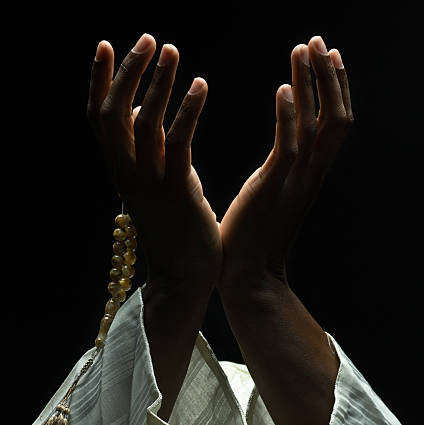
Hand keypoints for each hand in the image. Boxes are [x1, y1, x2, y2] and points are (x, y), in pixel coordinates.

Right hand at [87, 34, 220, 291]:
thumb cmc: (176, 225)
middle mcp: (127, 173)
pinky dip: (186, 111)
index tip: (107, 43)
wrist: (185, 277)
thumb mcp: (156, 180)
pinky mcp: (179, 194)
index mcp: (121, 169)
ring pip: (141, 124)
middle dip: (127, 72)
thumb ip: (148, 144)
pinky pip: (178, 145)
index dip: (98, 79)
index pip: (99, 116)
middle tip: (149, 38)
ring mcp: (150, 185)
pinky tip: (201, 85)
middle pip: (112, 113)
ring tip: (172, 52)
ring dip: (157, 84)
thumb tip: (145, 105)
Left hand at [218, 35, 353, 295]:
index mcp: (309, 173)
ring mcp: (296, 181)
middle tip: (319, 41)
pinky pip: (289, 148)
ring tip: (303, 49)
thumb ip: (282, 169)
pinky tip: (282, 88)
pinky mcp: (274, 190)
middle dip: (330, 77)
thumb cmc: (253, 237)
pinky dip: (288, 116)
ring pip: (318, 126)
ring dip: (312, 85)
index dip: (333, 88)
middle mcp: (311, 173)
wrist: (249, 278)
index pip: (332, 123)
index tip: (322, 55)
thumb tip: (281, 151)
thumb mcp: (272, 193)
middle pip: (336, 117)